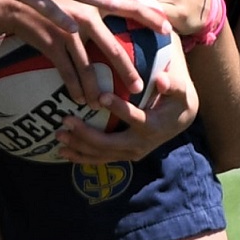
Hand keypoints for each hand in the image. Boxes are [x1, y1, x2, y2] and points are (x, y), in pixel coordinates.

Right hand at [0, 0, 171, 104]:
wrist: (11, 2)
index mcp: (93, 2)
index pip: (129, 7)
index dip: (150, 18)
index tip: (168, 31)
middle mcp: (83, 16)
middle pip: (112, 47)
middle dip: (127, 69)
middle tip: (140, 87)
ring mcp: (67, 30)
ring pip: (87, 66)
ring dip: (95, 87)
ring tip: (103, 103)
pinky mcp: (51, 42)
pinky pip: (66, 70)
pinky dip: (73, 86)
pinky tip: (78, 99)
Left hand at [54, 52, 197, 164]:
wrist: (179, 119)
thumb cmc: (176, 99)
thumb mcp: (180, 89)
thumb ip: (172, 84)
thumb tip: (162, 80)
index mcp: (153, 126)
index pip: (135, 119)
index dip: (119, 109)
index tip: (101, 97)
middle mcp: (140, 144)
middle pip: (110, 144)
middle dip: (86, 134)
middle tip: (66, 120)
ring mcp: (130, 152)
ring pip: (102, 155)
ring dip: (79, 147)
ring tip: (59, 136)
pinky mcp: (123, 155)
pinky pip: (101, 159)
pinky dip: (82, 157)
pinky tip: (64, 153)